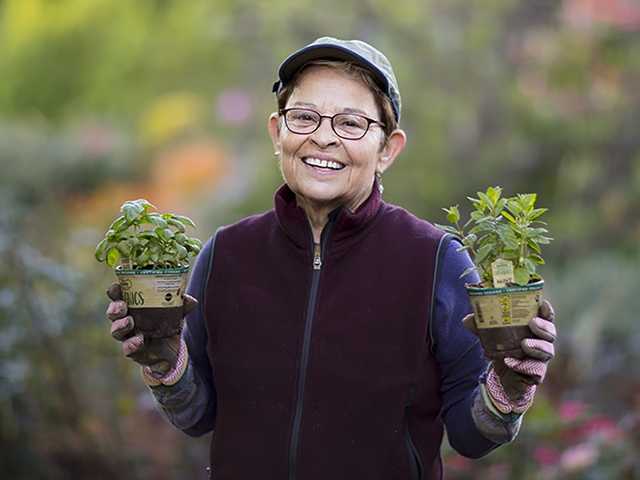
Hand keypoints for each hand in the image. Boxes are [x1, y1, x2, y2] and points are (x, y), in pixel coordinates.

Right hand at [106, 283, 197, 383]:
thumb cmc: (167, 324)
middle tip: (122, 306)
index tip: (116, 286)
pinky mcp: (134, 352)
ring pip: (117, 331)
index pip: (119, 296)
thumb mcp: (176, 313)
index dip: (115, 291)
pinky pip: (128, 349)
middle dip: (115, 308)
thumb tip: (191, 300)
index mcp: (133, 306)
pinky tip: (141, 343)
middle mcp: (127, 320)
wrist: (171, 351)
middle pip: (114, 313)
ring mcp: (129, 336)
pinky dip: (134, 347)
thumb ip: (182, 306)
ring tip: (131, 325)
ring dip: (121, 326)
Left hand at [463, 299, 556, 413]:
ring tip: (524, 343)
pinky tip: (510, 362)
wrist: (504, 376)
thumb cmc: (502, 348)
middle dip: (544, 327)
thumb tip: (467, 320)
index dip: (546, 310)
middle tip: (533, 323)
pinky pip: (535, 371)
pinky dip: (522, 366)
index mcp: (534, 329)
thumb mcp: (490, 335)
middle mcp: (542, 342)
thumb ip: (480, 326)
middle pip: (550, 333)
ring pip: (547, 352)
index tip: (542, 303)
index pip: (546, 317)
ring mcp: (540, 359)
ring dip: (537, 347)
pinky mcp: (536, 374)